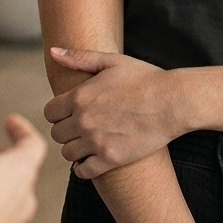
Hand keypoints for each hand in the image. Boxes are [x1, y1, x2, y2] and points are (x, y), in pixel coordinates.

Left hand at [45, 48, 181, 177]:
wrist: (172, 101)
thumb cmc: (144, 78)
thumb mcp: (112, 61)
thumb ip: (80, 57)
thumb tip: (52, 51)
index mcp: (80, 96)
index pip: (50, 112)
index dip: (58, 112)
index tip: (69, 111)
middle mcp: (84, 120)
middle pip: (57, 134)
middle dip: (66, 129)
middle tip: (80, 126)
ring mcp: (96, 141)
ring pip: (67, 153)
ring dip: (74, 148)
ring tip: (87, 141)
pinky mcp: (110, 159)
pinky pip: (83, 171)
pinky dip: (84, 167)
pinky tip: (93, 158)